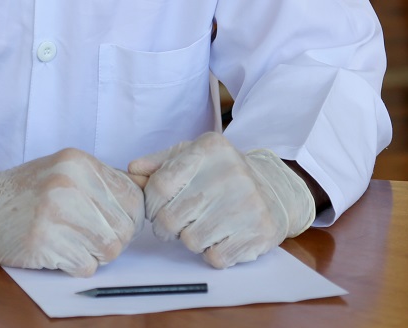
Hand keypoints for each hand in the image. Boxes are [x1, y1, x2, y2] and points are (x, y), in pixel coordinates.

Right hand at [0, 147, 144, 276]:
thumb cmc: (24, 191)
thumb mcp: (64, 170)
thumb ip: (101, 180)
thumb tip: (148, 189)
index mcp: (79, 162)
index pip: (133, 196)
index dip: (129, 217)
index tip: (113, 222)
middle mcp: (70, 183)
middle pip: (124, 227)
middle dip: (113, 239)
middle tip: (89, 237)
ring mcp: (56, 212)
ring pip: (109, 249)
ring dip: (95, 254)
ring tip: (73, 243)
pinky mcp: (43, 241)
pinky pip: (85, 265)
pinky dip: (76, 265)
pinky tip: (57, 252)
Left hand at [128, 131, 314, 268]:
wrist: (275, 188)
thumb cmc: (222, 174)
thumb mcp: (193, 156)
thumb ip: (160, 163)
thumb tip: (132, 172)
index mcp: (209, 149)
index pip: (160, 185)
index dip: (152, 204)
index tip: (158, 208)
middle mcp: (230, 172)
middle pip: (171, 218)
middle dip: (167, 226)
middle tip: (178, 222)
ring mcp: (248, 203)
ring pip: (191, 241)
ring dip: (191, 239)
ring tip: (204, 225)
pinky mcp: (259, 231)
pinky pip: (215, 258)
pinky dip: (213, 253)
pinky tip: (222, 236)